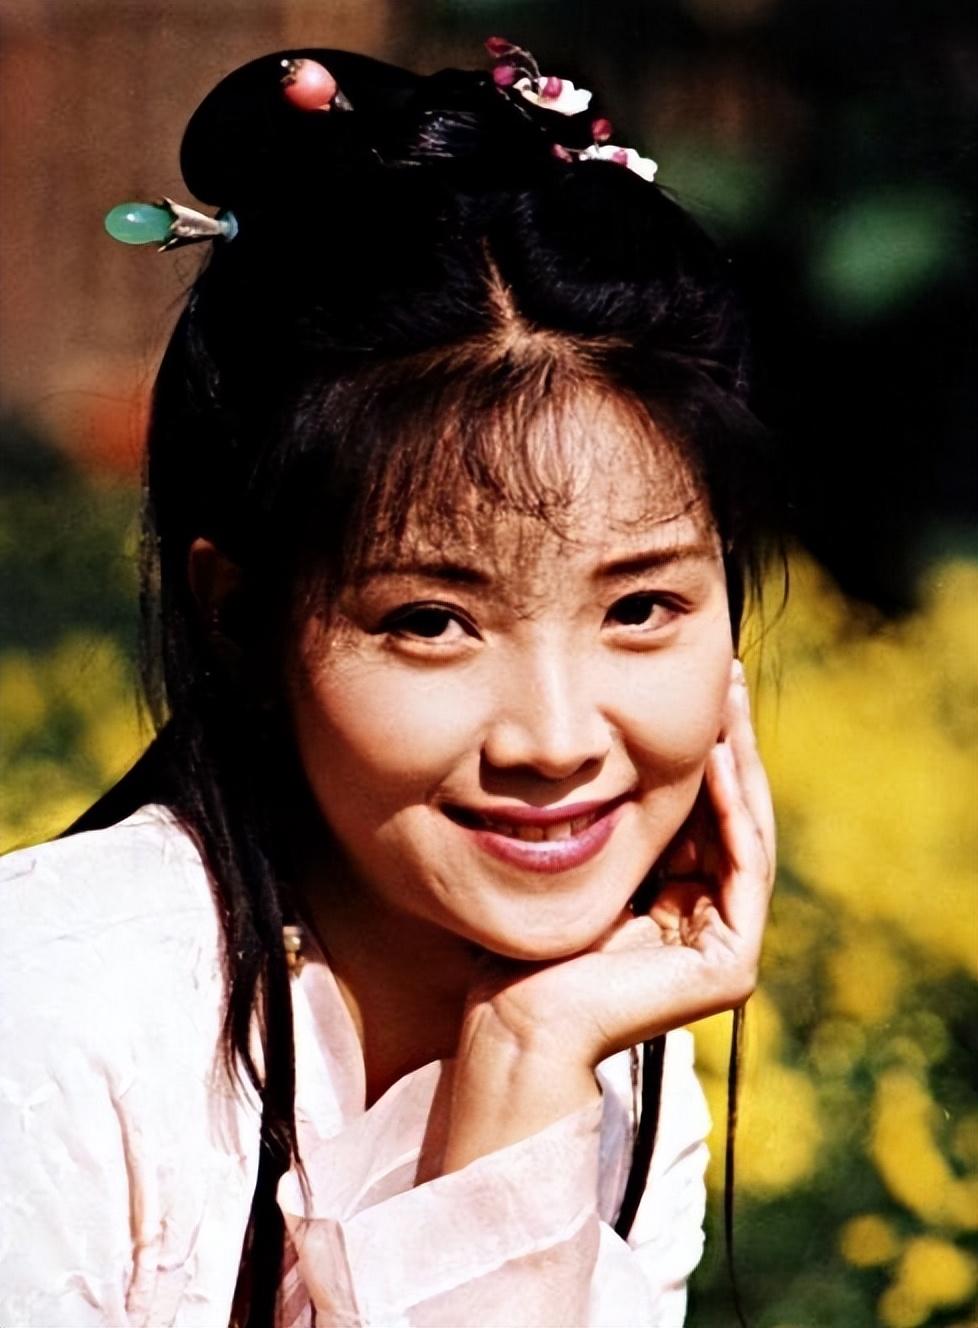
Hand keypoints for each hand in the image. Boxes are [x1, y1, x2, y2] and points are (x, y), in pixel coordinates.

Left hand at [463, 659, 775, 1068]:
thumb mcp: (588, 860)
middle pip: (732, 818)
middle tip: (728, 678)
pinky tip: (715, 759)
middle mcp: (709, 926)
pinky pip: (740, 870)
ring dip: (737, 764)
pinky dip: (729, 812)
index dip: (707, 751)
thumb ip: (621, 821)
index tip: (701, 690)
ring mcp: (727, 950)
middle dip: (730, 745)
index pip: (705, 816)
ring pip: (744, 835)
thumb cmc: (529, 946)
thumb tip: (623, 748)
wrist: (515, 1017)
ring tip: (727, 701)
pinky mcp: (730, 967)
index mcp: (679, 909)